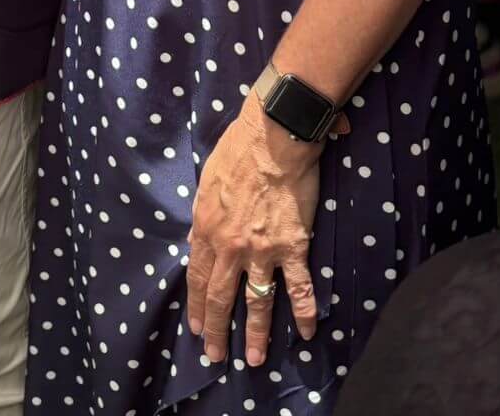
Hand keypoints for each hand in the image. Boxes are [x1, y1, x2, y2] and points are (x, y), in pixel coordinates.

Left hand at [185, 91, 346, 366]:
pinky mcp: (291, 247)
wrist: (272, 139)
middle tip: (214, 356)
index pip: (197, 276)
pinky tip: (305, 334)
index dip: (196, 304)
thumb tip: (200, 238)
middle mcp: (230, 246)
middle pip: (220, 296)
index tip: (194, 327)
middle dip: (216, 330)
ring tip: (253, 360)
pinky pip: (298, 288)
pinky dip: (303, 314)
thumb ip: (204, 216)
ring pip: (256, 301)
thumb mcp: (206, 183)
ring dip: (255, 333)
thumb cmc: (237, 151)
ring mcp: (261, 251)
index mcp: (206, 228)